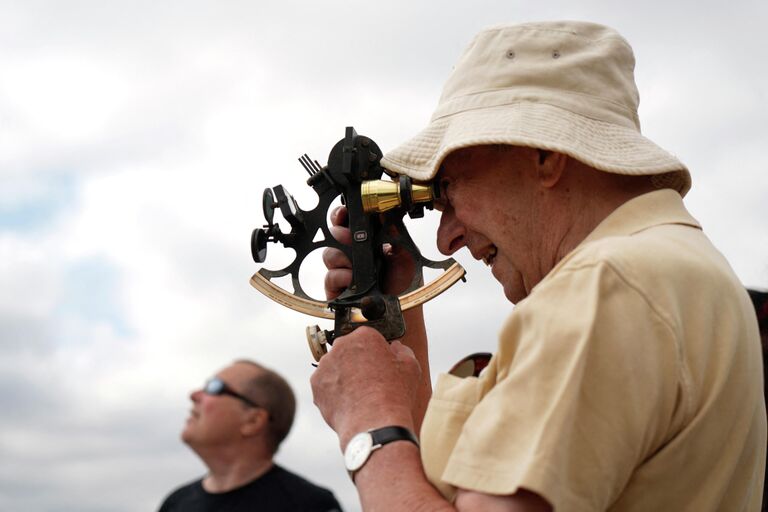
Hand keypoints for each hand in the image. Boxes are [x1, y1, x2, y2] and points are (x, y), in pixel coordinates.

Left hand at [310, 326, 421, 446]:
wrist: (374, 423)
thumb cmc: (393, 395)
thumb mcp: (410, 366)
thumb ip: (402, 351)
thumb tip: (396, 348)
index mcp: (364, 336)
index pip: (368, 337)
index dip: (376, 351)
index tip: (380, 363)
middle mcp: (342, 346)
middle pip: (349, 350)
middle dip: (357, 361)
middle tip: (370, 379)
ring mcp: (326, 365)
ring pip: (335, 366)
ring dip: (344, 375)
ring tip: (359, 394)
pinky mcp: (316, 384)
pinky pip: (325, 384)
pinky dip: (334, 391)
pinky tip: (349, 401)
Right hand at [323, 206, 416, 299]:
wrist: (403, 311)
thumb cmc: (404, 284)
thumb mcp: (404, 255)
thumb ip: (394, 233)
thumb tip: (385, 213)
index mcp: (367, 243)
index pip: (348, 224)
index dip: (342, 216)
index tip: (344, 213)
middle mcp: (352, 255)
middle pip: (333, 236)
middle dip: (339, 233)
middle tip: (348, 236)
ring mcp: (343, 271)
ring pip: (329, 255)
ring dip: (341, 257)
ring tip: (355, 264)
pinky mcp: (336, 289)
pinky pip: (329, 277)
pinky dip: (340, 276)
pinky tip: (352, 279)